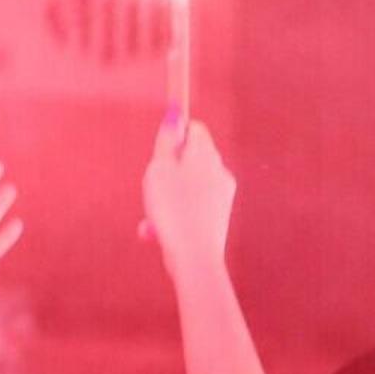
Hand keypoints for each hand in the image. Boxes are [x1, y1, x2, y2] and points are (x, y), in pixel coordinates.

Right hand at [136, 123, 234, 270]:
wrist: (195, 255)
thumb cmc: (174, 209)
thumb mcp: (159, 170)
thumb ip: (166, 143)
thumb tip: (174, 118)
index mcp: (206, 156)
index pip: (195, 129)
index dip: (175, 134)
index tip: (158, 148)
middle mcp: (219, 171)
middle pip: (191, 157)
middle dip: (168, 167)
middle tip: (152, 184)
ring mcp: (221, 195)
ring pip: (187, 184)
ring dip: (168, 194)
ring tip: (153, 213)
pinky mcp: (217, 216)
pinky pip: (191, 206)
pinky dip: (175, 213)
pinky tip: (158, 230)